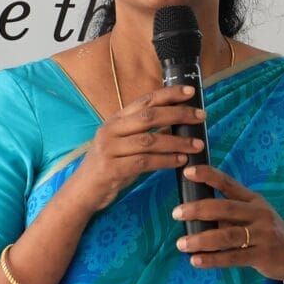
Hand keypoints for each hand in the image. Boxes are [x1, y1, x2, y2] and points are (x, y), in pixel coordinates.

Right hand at [69, 84, 206, 212]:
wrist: (82, 192)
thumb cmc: (108, 167)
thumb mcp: (123, 145)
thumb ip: (144, 133)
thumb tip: (175, 124)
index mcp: (115, 121)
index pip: (144, 101)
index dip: (168, 94)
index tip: (190, 92)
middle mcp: (110, 131)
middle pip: (149, 116)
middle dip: (178, 114)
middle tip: (201, 116)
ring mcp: (109, 149)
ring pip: (149, 140)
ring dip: (177, 142)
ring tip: (197, 145)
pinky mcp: (112, 168)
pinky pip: (145, 162)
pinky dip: (166, 161)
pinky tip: (181, 161)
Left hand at [172, 164, 283, 283]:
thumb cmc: (267, 234)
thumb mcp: (253, 217)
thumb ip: (229, 215)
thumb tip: (195, 214)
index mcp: (253, 200)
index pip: (229, 183)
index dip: (209, 176)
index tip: (189, 171)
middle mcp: (259, 214)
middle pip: (225, 208)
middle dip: (198, 209)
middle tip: (176, 213)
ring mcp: (263, 234)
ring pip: (227, 235)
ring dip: (201, 239)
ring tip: (181, 244)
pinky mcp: (263, 255)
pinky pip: (233, 257)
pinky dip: (213, 260)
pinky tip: (196, 260)